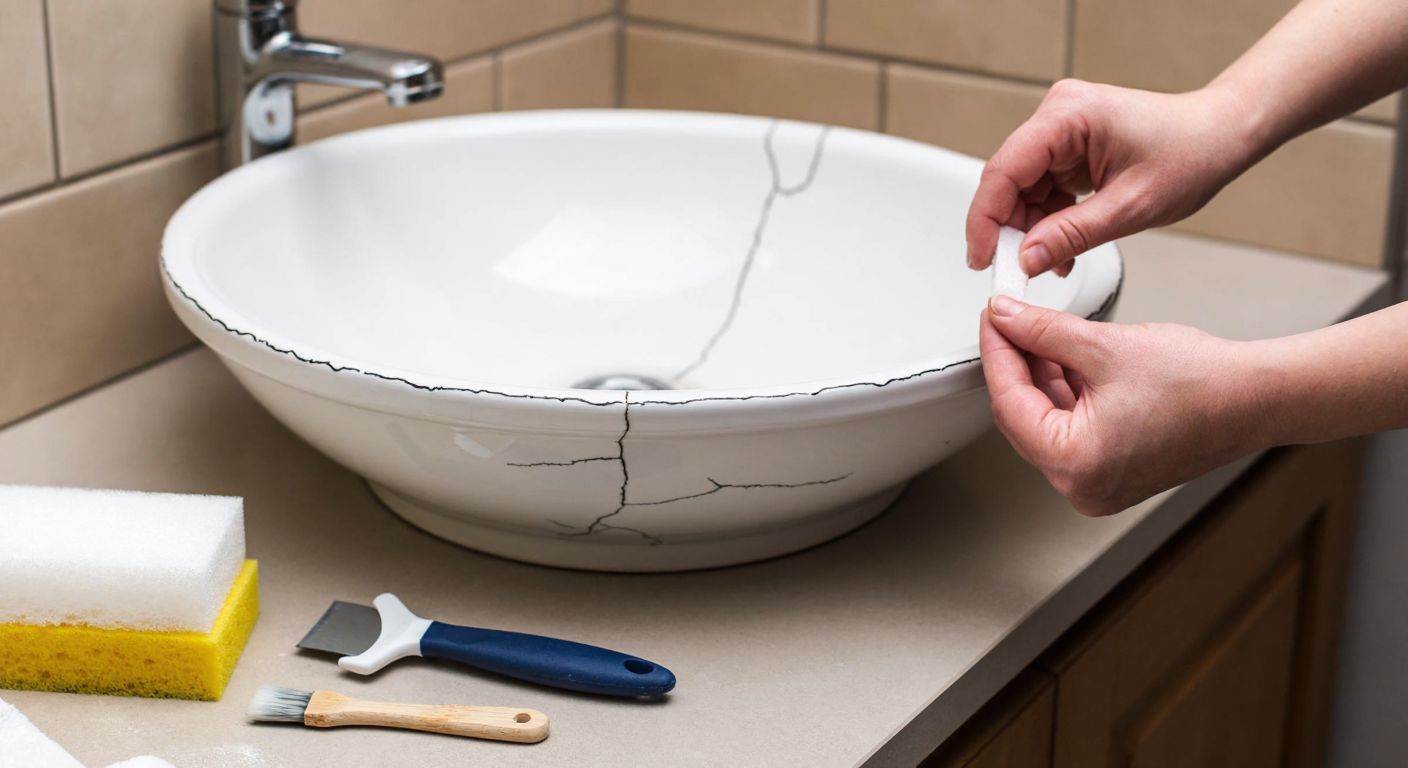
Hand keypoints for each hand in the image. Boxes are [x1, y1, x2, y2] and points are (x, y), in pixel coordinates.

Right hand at [966, 80, 1257, 276]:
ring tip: (1050, 261)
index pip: (1003, 171)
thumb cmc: (1192, 153)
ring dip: (1031, 229)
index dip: (986, 220)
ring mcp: (1062, 130)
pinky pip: (1042, 188)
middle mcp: (1058, 116)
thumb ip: (1071, 235)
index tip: (983, 259)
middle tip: (1014, 270)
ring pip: (1021, 188)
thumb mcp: (1130, 207)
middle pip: (1007, 180)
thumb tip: (1026, 259)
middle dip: (1009, 229)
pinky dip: (1048, 220)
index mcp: (1068, 116)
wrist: (1223, 136)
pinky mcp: (1069, 146)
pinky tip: (1061, 246)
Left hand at [979, 295, 1266, 515]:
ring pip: (1045, 420)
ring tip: (1043, 332)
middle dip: (1016, 363)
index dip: (996, 352)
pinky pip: (1070, 430)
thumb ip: (1043, 331)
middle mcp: (1080, 487)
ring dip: (1041, 376)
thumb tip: (1004, 318)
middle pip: (1022, 416)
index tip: (991, 318)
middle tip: (1010, 319)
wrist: (1258, 399)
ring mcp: (1095, 485)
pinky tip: (1066, 358)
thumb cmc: (1202, 384)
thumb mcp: (1104, 346)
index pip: (1008, 403)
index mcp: (1075, 465)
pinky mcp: (1111, 473)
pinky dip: (1065, 394)